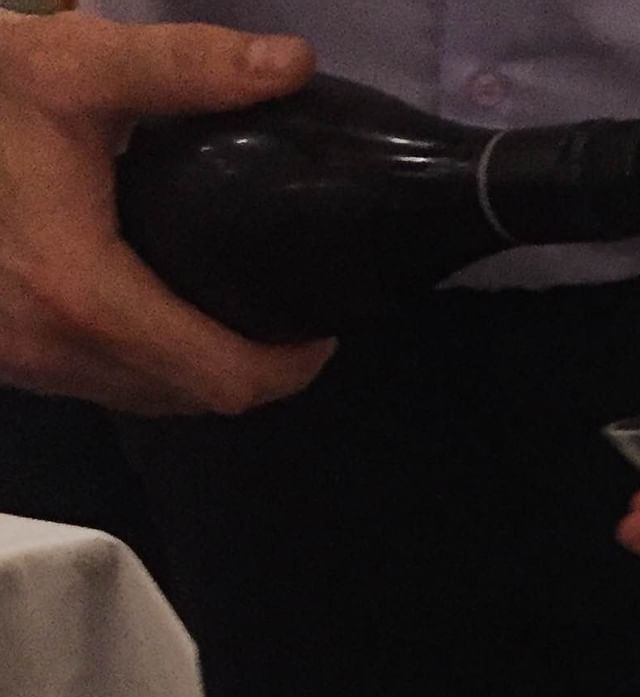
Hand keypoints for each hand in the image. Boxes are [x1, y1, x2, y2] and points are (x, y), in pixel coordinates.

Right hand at [0, 12, 332, 413]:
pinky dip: (142, 361)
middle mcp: (47, 349)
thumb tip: (292, 64)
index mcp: (81, 297)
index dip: (289, 366)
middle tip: (288, 318)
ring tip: (237, 312)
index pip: (222, 379)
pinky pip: (93, 381)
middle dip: (251, 370)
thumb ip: (187, 69)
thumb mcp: (72, 68)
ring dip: (195, 369)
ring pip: (140, 398)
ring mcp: (15, 360)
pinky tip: (161, 309)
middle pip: (189, 401)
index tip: (321, 325)